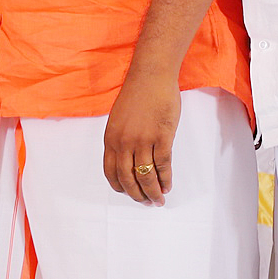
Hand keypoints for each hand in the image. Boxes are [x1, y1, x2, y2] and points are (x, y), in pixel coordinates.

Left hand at [102, 71, 180, 204]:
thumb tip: (129, 160)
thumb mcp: (119, 119)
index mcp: (110, 138)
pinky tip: (167, 186)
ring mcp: (143, 141)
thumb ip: (121, 139)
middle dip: (137, 194)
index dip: (119, 186)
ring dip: (153, 192)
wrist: (151, 76)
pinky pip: (162, 166)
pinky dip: (165, 179)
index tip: (128, 192)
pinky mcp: (162, 137)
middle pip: (128, 179)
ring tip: (158, 200)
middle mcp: (124, 142)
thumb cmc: (137, 94)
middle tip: (146, 202)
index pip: (110, 172)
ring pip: (146, 176)